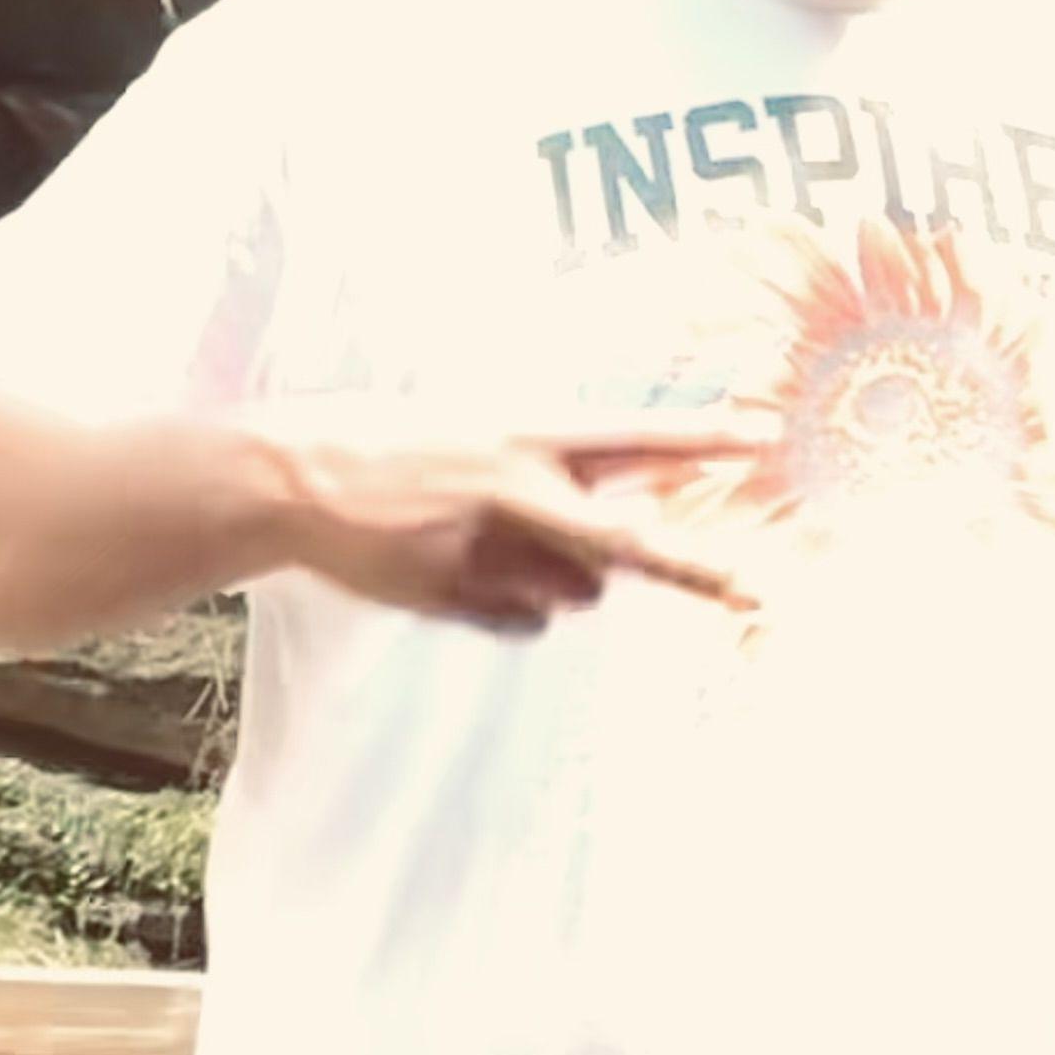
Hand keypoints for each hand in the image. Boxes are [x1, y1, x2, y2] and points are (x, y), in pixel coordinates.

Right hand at [264, 418, 765, 634]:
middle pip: (628, 542)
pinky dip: (507, 608)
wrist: (290, 478)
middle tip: (760, 592)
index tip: (764, 436)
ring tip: (488, 544)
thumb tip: (618, 546)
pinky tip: (453, 571)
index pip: (631, 434)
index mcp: (521, 432)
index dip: (699, 437)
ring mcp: (487, 547)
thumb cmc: (393, 449)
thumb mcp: (478, 438)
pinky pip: (525, 622)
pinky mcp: (457, 595)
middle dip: (696, 568)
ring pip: (578, 593)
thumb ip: (552, 483)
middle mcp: (516, 489)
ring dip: (563, 582)